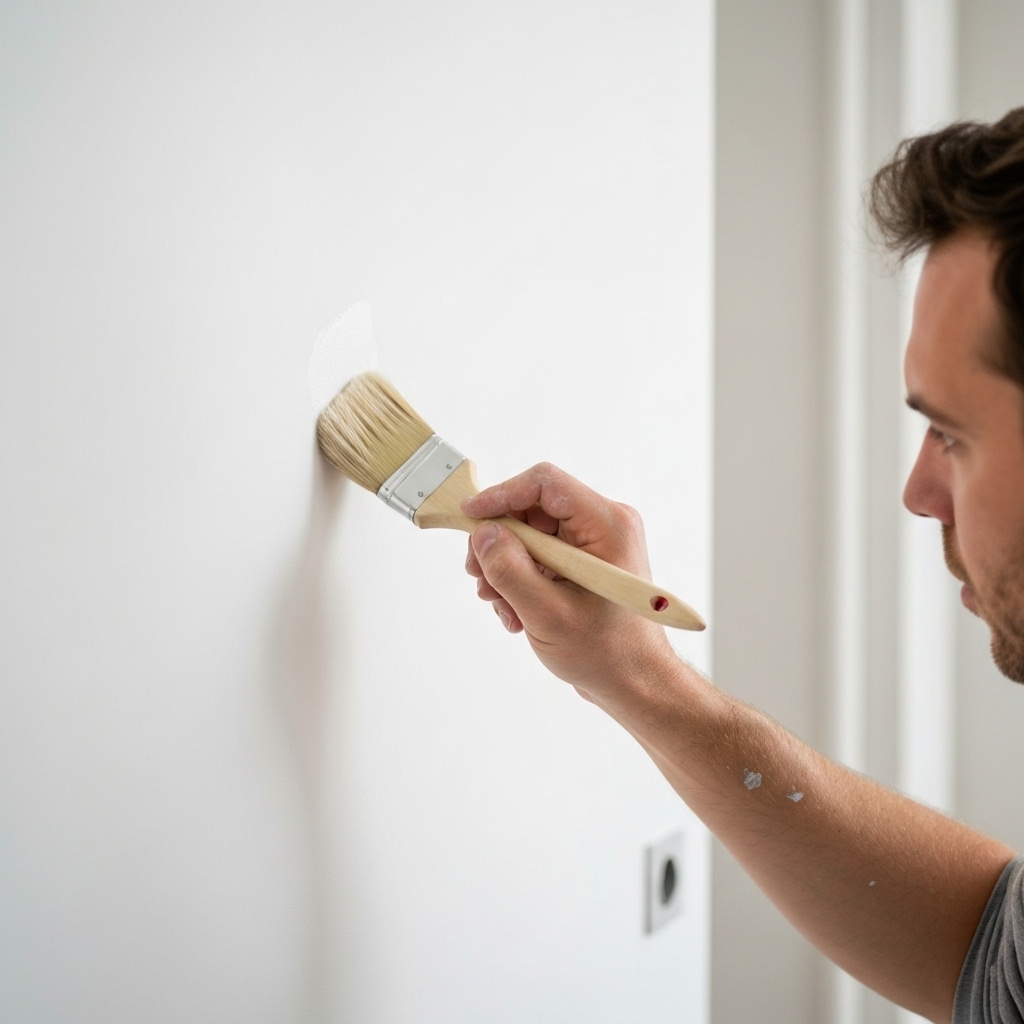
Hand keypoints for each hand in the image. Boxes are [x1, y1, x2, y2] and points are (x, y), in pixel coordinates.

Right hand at [461, 463, 676, 699]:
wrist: (633, 683)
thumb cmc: (607, 653)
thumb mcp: (548, 614)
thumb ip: (510, 570)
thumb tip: (482, 534)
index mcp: (607, 524)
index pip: (544, 483)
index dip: (501, 495)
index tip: (469, 518)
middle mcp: (603, 524)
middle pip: (531, 508)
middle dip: (499, 543)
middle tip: (479, 576)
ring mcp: (593, 543)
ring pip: (529, 534)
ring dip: (505, 567)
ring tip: (502, 605)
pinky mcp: (582, 561)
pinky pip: (538, 553)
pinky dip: (519, 579)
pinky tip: (517, 612)